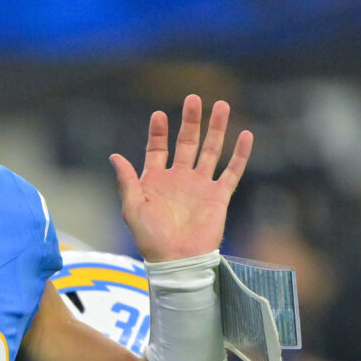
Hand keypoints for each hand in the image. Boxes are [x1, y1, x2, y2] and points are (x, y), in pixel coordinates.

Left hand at [111, 95, 252, 263]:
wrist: (176, 261)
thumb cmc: (150, 239)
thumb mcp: (132, 208)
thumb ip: (127, 181)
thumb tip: (114, 156)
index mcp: (156, 181)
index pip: (158, 148)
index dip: (159, 132)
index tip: (159, 115)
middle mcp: (180, 179)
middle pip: (187, 142)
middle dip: (191, 121)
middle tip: (193, 99)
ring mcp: (200, 186)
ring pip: (211, 150)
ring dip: (216, 129)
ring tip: (221, 105)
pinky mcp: (219, 197)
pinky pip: (232, 171)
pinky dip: (240, 154)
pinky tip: (246, 135)